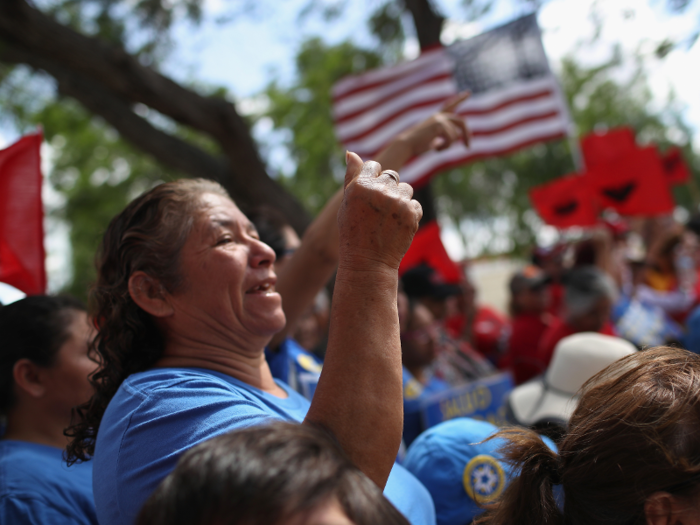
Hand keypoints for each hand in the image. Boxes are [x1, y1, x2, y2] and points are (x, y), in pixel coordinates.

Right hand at [337, 152, 422, 272]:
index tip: (369, 196)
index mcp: (360, 185)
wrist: (368, 262)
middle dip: (387, 190)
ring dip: (400, 200)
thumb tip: (351, 153)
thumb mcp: (346, 203)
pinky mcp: (412, 213)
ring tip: (388, 219)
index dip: (372, 179)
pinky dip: (409, 213)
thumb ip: (351, 177)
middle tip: (378, 211)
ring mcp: (397, 201)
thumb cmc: (353, 233)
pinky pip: (414, 204)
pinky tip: (397, 226)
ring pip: (406, 188)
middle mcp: (379, 190)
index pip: (374, 165)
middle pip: (392, 176)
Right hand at [398, 91, 470, 155]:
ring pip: (456, 135)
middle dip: (467, 135)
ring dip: (448, 146)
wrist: (407, 145)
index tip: (468, 93)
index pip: (450, 106)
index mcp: (436, 117)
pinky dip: (445, 147)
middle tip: (468, 147)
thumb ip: (443, 137)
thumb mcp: (432, 141)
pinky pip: (451, 139)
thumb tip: (456, 138)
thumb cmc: (417, 145)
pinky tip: (435, 148)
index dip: (459, 99)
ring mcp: (439, 119)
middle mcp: (439, 116)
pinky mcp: (439, 124)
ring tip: (437, 148)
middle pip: (462, 122)